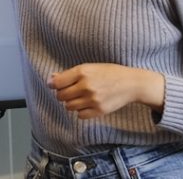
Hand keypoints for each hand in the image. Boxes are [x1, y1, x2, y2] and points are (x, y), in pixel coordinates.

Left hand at [47, 64, 164, 119]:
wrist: (131, 83)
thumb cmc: (109, 73)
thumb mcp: (89, 67)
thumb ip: (70, 74)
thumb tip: (51, 80)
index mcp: (82, 72)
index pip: (57, 83)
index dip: (53, 84)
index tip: (54, 85)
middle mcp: (86, 86)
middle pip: (61, 96)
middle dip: (62, 94)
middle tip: (70, 91)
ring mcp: (93, 100)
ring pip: (69, 106)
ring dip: (71, 103)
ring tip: (79, 97)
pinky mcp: (99, 111)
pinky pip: (80, 115)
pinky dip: (80, 111)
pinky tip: (86, 104)